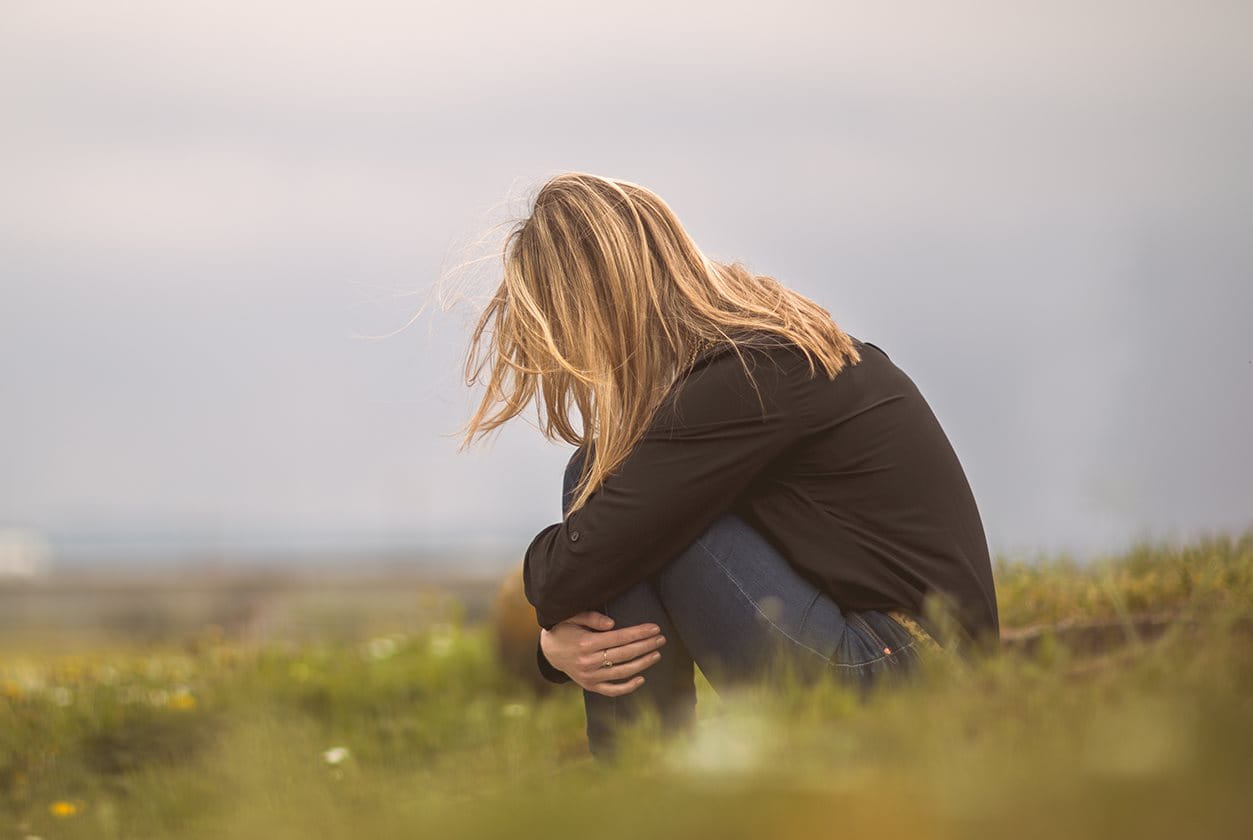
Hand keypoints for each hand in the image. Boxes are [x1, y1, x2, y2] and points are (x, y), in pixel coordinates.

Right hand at [539, 611, 667, 695]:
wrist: (549, 651)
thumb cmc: (564, 629)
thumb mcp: (572, 617)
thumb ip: (592, 617)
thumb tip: (613, 624)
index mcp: (585, 643)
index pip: (619, 638)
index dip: (639, 633)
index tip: (655, 628)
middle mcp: (588, 662)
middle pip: (624, 654)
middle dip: (646, 645)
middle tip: (661, 638)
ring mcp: (590, 677)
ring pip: (622, 672)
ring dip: (643, 664)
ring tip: (657, 654)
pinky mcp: (590, 686)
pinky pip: (612, 690)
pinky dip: (628, 687)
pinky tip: (641, 678)